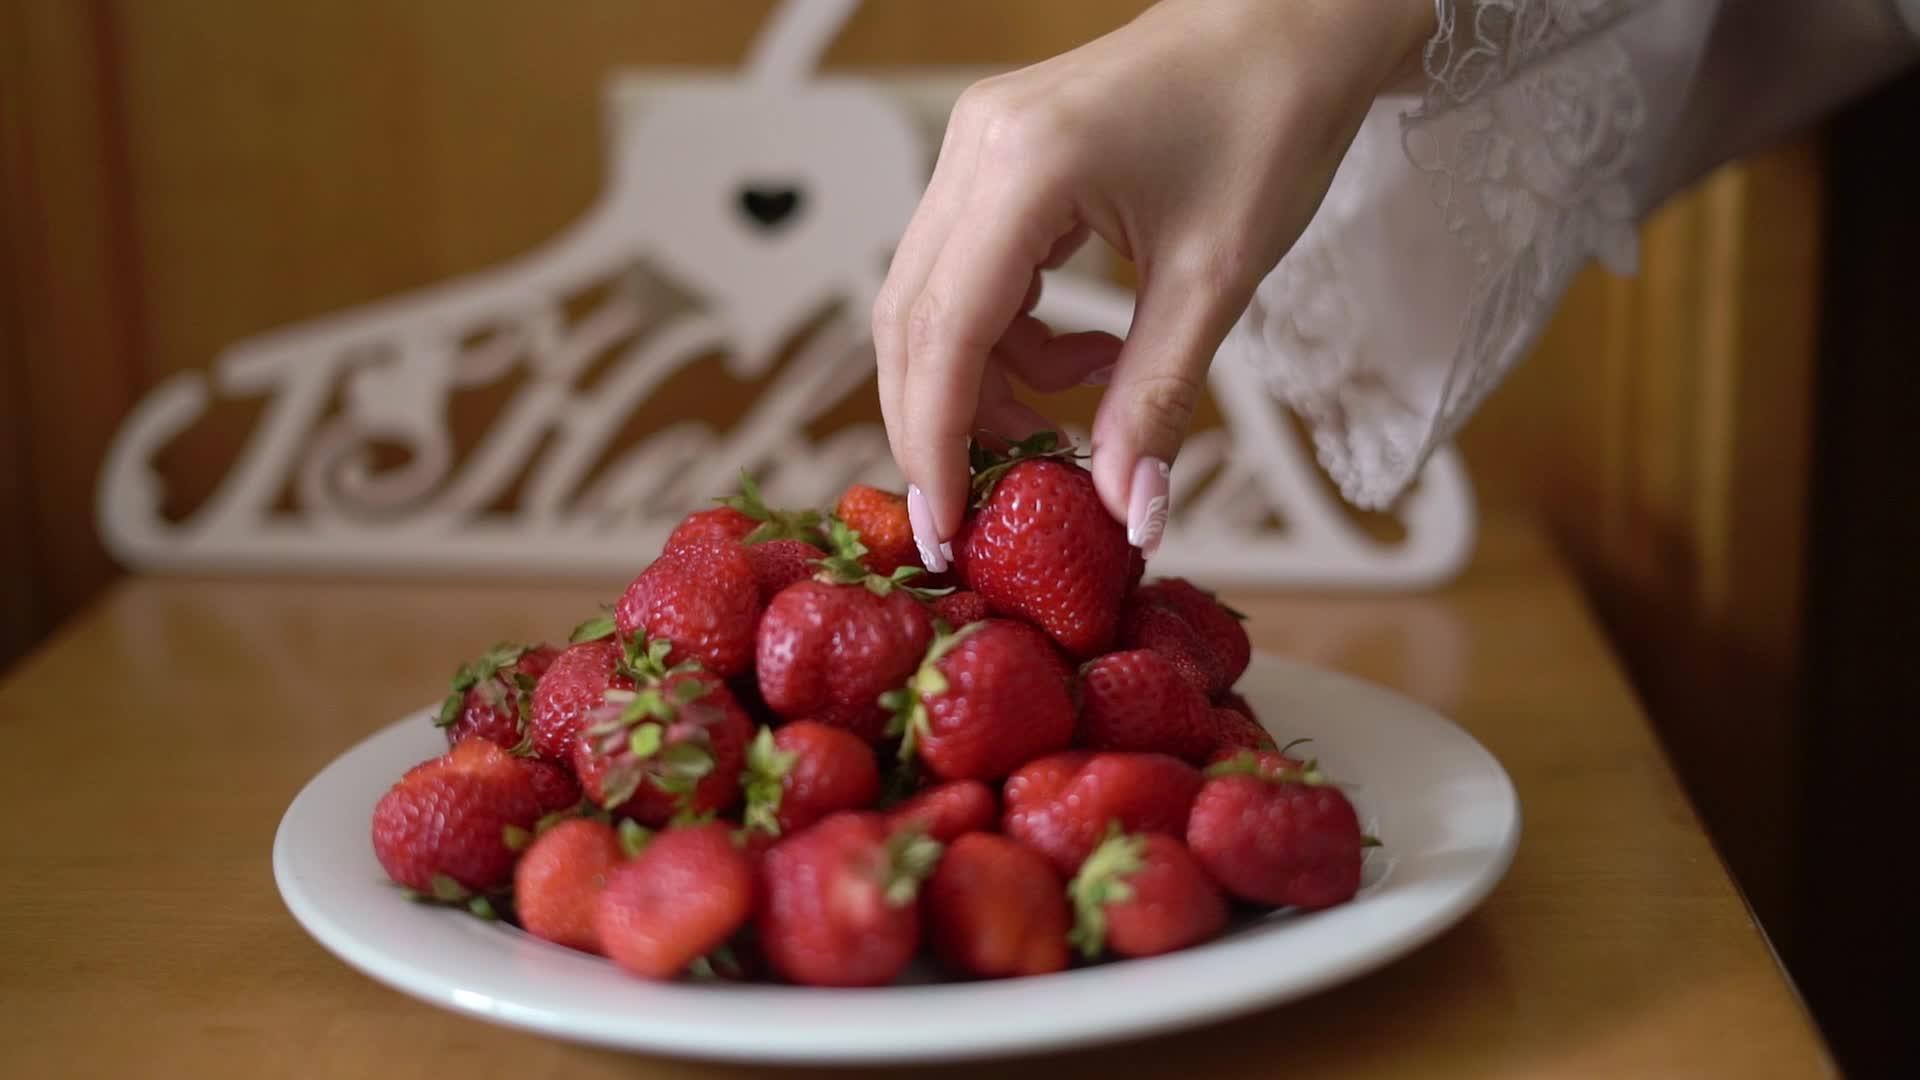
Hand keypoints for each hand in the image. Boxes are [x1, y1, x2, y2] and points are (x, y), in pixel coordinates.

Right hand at [872, 0, 1433, 566]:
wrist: (1291, 24)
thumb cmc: (1269, 118)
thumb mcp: (1216, 276)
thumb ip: (1158, 400)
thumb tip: (1128, 512)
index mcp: (1023, 168)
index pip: (944, 332)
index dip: (935, 443)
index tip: (946, 530)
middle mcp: (975, 149)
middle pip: (910, 321)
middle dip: (941, 426)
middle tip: (983, 508)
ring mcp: (975, 146)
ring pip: (930, 301)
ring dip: (982, 384)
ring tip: (1073, 418)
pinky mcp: (993, 156)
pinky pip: (965, 271)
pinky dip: (1007, 337)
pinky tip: (1085, 350)